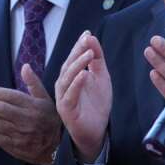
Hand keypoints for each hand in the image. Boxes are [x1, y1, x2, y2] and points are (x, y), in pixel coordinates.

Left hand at [0, 66, 60, 164]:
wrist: (55, 146)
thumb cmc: (48, 118)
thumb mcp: (46, 99)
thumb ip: (34, 83)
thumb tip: (25, 66)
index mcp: (34, 106)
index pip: (11, 97)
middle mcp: (27, 120)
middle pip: (1, 110)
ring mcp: (20, 135)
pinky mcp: (15, 147)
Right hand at [55, 32, 111, 161]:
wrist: (98, 130)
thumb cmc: (97, 104)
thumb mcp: (101, 77)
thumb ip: (97, 59)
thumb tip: (91, 38)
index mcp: (70, 76)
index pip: (73, 57)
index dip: (79, 45)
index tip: (87, 33)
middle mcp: (63, 85)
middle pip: (68, 65)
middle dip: (77, 51)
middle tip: (86, 40)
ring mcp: (63, 97)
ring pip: (67, 78)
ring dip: (77, 64)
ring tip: (88, 54)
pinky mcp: (67, 110)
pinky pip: (70, 95)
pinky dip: (76, 84)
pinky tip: (84, 74)